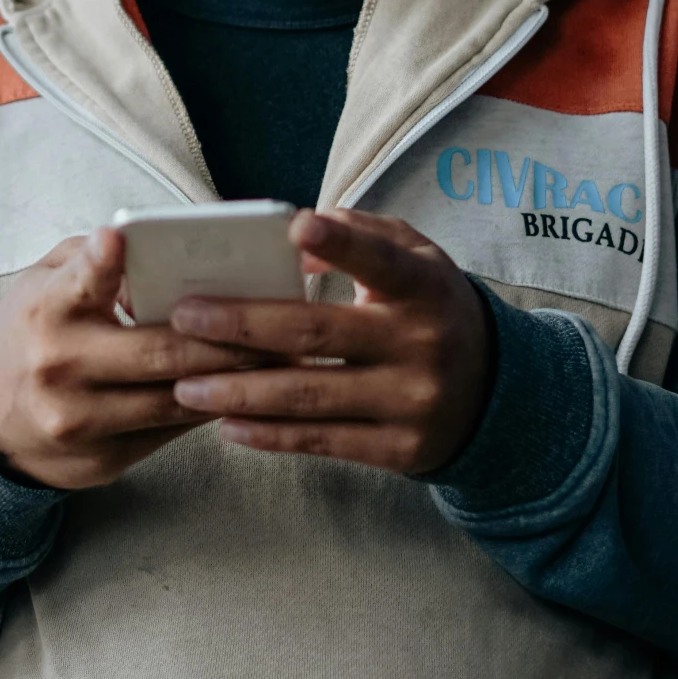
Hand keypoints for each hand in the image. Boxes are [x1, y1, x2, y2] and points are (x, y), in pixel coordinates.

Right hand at [0, 228, 266, 490]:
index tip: (117, 241)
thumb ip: (95, 261)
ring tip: (286, 361)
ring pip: (175, 400)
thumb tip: (167, 253)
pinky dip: (211, 409)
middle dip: (231, 341)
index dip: (99, 264)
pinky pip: (170, 433)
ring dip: (237, 381)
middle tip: (285, 323)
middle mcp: (59, 367)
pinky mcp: (101, 460)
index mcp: (45, 311)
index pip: (76, 283)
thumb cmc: (33, 331)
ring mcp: (79, 422)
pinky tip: (246, 393)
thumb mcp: (45, 282)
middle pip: (160, 354)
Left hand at [169, 210, 493, 475]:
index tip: (296, 229)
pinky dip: (269, 435)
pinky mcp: (399, 449)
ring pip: (309, 396)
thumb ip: (363, 236)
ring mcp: (411, 401)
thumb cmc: (432, 311)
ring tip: (184, 385)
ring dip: (239, 391)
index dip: (341, 245)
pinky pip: (322, 441)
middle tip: (182, 319)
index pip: (380, 260)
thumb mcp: (417, 261)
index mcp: (425, 287)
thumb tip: (292, 239)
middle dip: (242, 326)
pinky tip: (227, 425)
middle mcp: (422, 345)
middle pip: (317, 333)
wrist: (495, 394)